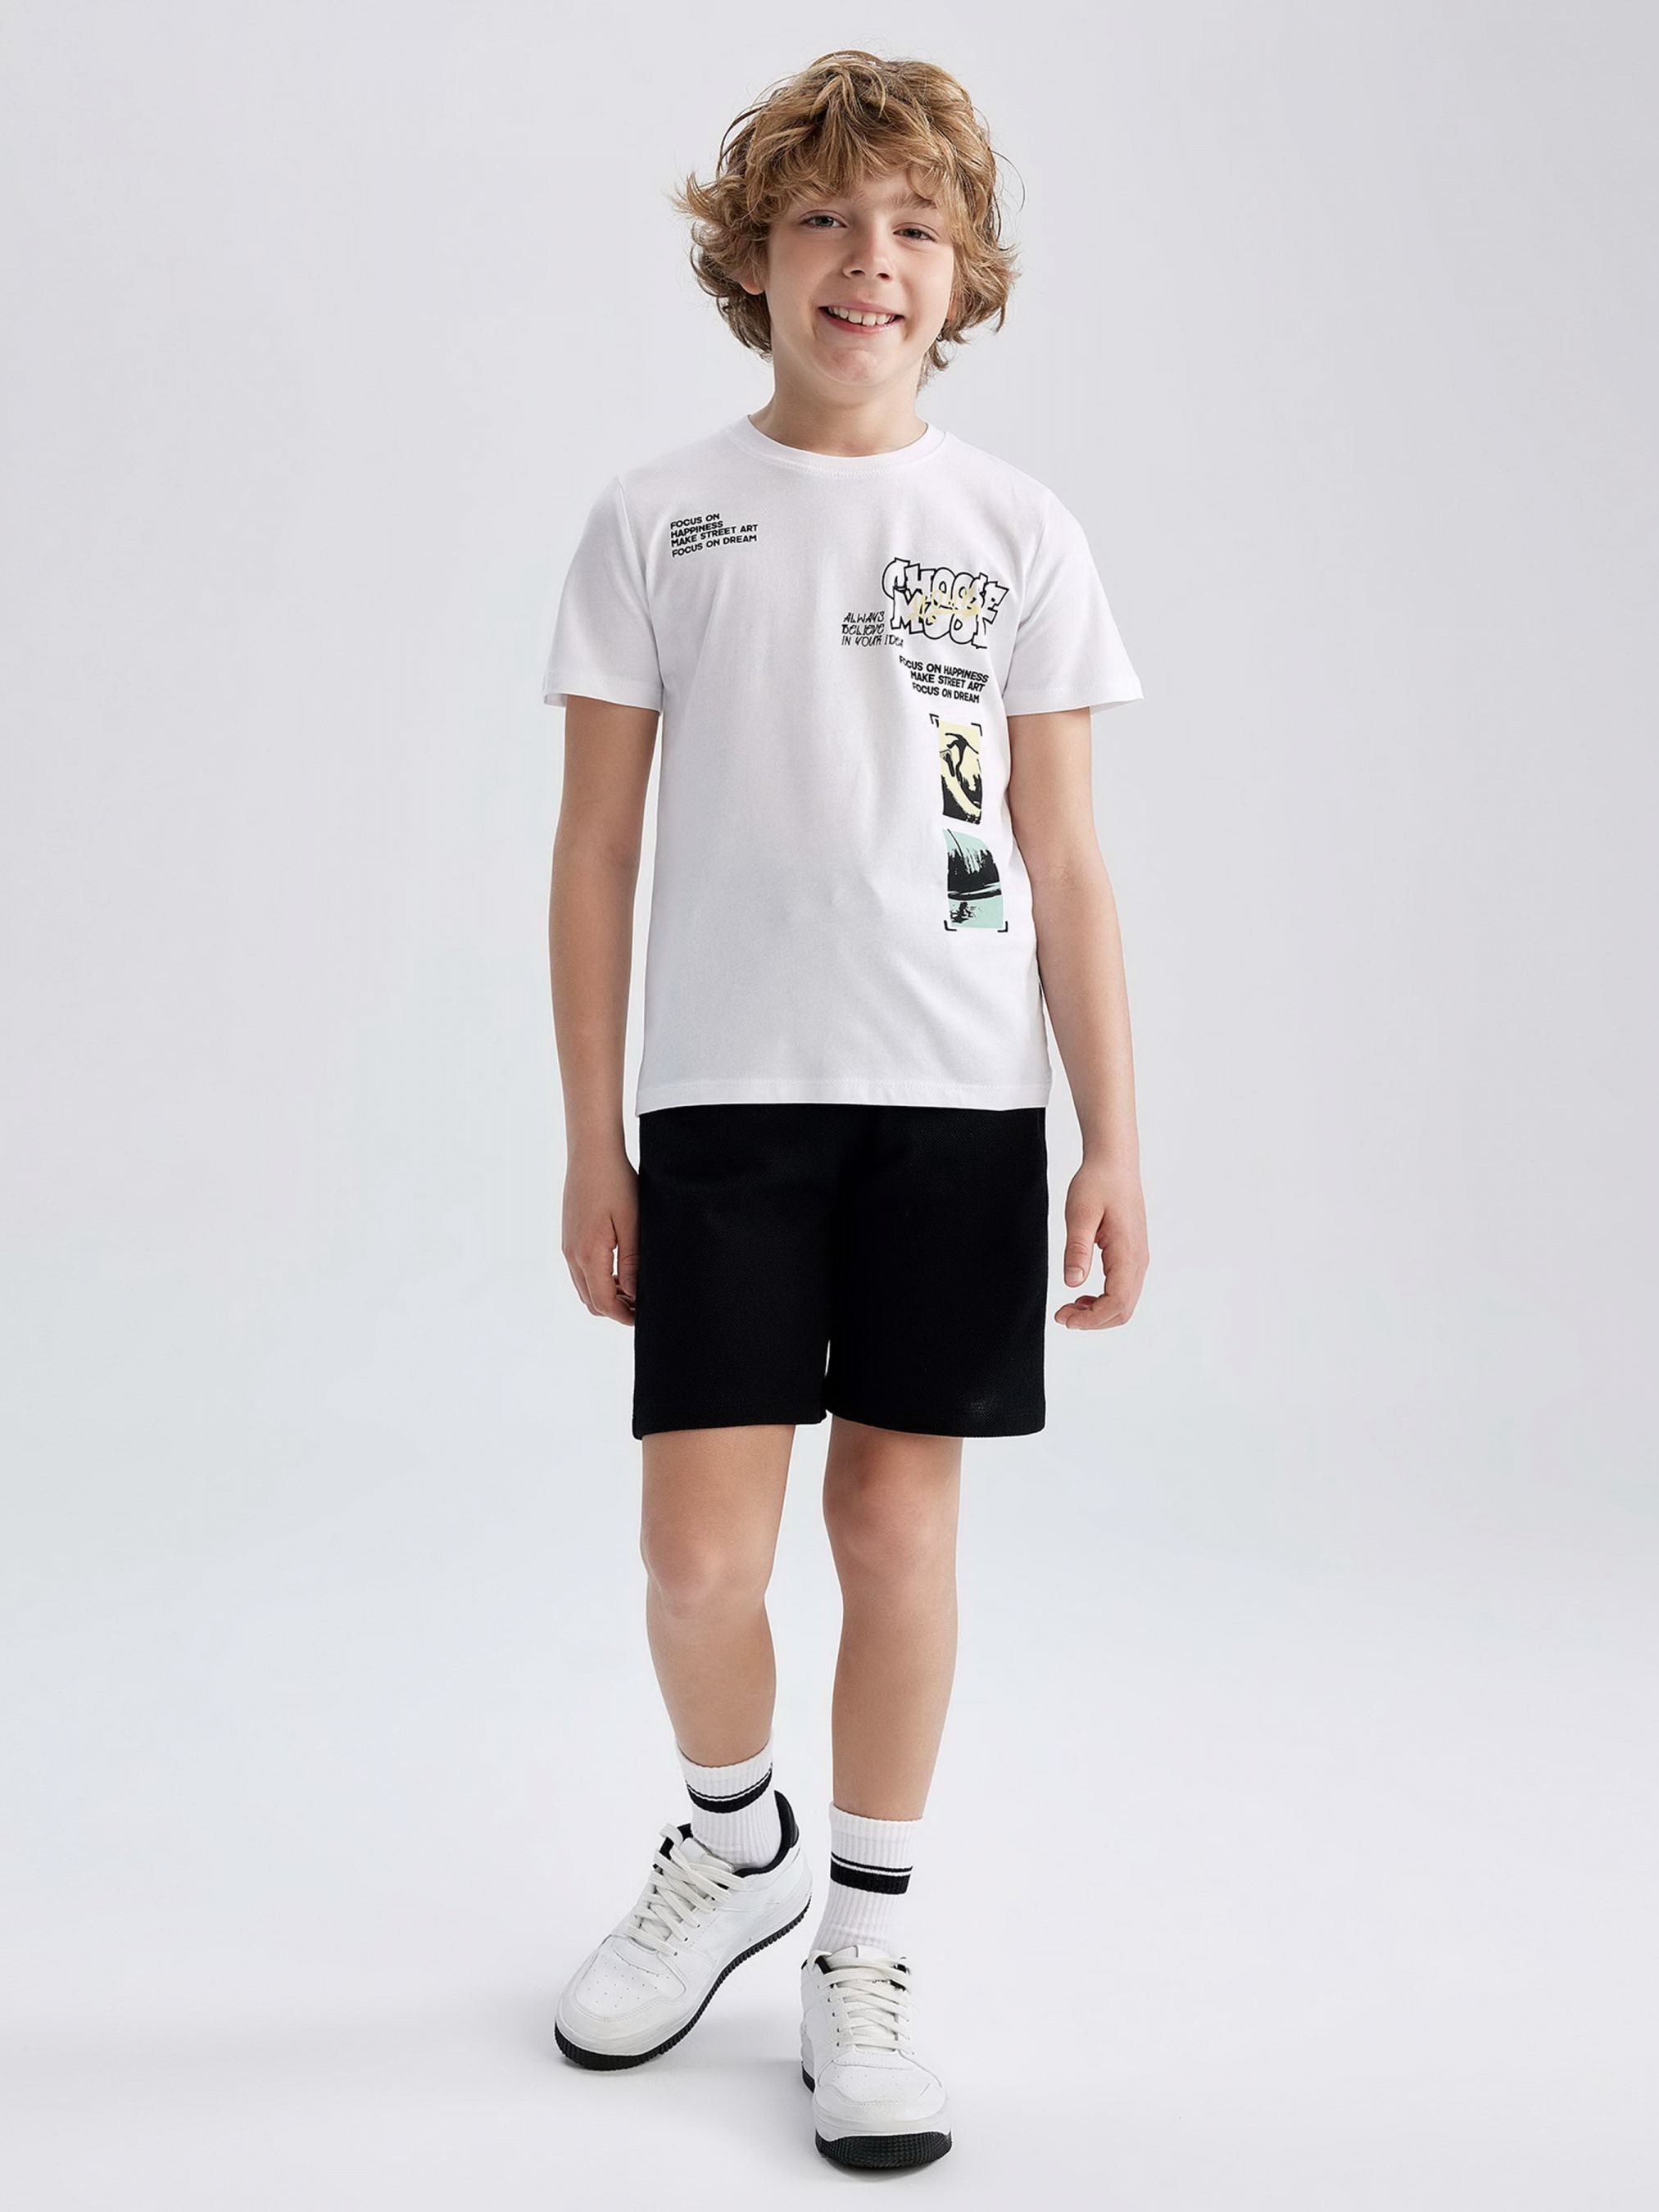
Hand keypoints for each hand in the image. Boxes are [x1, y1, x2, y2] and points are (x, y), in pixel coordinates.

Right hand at [562, 1149, 639, 1323]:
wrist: (591, 1154)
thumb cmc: (616, 1183)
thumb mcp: (632, 1224)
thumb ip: (632, 1262)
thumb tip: (634, 1294)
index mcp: (588, 1255)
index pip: (603, 1303)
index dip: (624, 1316)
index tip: (644, 1316)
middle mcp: (572, 1254)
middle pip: (590, 1301)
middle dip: (615, 1309)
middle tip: (641, 1304)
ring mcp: (567, 1246)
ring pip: (584, 1287)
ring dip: (606, 1294)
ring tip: (633, 1287)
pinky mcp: (569, 1236)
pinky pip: (580, 1271)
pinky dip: (598, 1280)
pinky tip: (618, 1269)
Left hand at [1055, 1158, 1147, 1329]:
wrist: (1115, 1164)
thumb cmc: (1097, 1184)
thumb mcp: (1080, 1214)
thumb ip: (1077, 1249)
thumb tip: (1072, 1283)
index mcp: (1127, 1252)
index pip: (1117, 1301)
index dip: (1092, 1318)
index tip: (1065, 1318)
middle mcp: (1138, 1260)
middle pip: (1123, 1309)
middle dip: (1093, 1321)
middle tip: (1061, 1316)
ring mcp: (1138, 1258)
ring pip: (1125, 1302)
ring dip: (1098, 1313)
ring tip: (1069, 1308)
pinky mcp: (1132, 1255)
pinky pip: (1124, 1289)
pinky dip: (1104, 1301)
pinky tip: (1082, 1294)